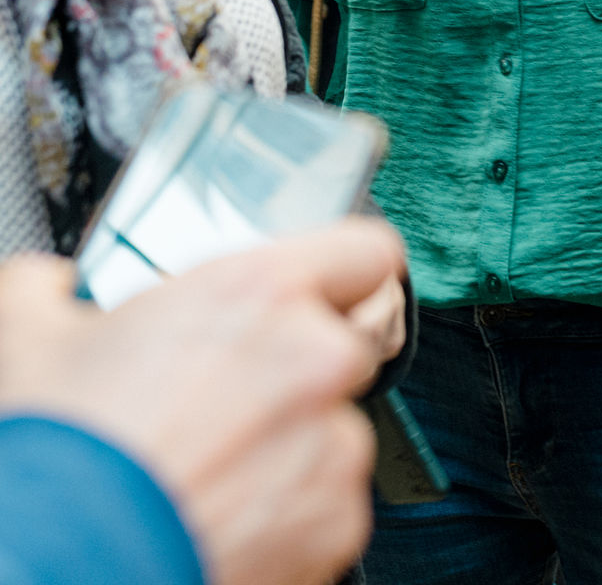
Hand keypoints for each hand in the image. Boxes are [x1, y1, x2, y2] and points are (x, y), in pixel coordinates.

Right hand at [0, 217, 405, 584]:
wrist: (65, 565)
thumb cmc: (65, 453)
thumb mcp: (35, 337)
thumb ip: (55, 288)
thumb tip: (50, 285)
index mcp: (262, 291)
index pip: (366, 249)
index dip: (348, 268)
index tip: (330, 288)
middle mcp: (315, 358)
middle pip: (351, 344)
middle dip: (303, 368)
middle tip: (235, 395)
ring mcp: (334, 445)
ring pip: (338, 430)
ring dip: (295, 445)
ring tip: (218, 468)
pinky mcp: (337, 524)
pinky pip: (331, 504)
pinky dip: (293, 513)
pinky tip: (227, 514)